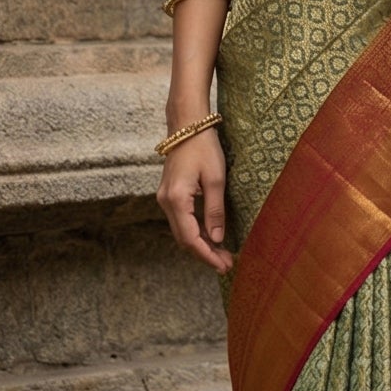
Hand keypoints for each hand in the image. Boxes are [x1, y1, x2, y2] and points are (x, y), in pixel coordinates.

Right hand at [159, 128, 233, 272]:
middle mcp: (165, 202)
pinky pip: (181, 220)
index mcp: (176, 200)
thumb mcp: (216, 179)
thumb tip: (217, 238)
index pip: (190, 238)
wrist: (187, 125)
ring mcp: (165, 198)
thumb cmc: (204, 147)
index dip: (207, 255)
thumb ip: (215, 211)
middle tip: (226, 263)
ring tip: (222, 254)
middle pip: (183, 238)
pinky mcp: (169, 194)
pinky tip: (211, 236)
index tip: (223, 265)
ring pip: (182, 231)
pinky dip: (196, 231)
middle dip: (204, 253)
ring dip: (201, 244)